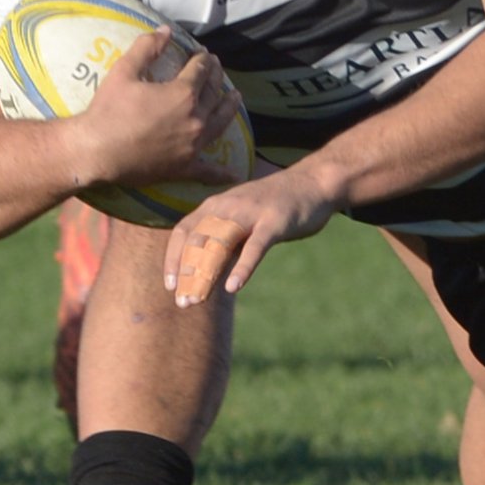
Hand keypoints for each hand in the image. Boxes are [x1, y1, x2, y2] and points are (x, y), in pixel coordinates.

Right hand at [59, 28, 243, 190]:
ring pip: (219, 123)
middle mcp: (195, 118)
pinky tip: (233, 175)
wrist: (94, 151)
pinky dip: (221, 173)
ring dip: (229, 108)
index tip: (203, 53)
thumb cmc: (108, 110)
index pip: (200, 71)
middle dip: (216, 78)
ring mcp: (193, 145)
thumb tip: (167, 30)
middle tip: (217, 69)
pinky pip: (207, 171)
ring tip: (236, 98)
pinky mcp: (184, 167)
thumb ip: (147, 47)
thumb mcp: (124, 72)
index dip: (203, 59)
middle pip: (213, 93)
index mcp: (183, 94)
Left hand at [164, 166, 341, 306]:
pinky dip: (242, 267)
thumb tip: (206, 271)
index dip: (173, 259)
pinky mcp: (275, 222)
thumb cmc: (276, 205)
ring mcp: (252, 213)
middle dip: (186, 273)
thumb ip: (225, 240)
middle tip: (183, 302)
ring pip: (220, 245)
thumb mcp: (243, 218)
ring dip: (205, 274)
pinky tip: (233, 287)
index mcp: (217, 205)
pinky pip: (255, 247)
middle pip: (197, 241)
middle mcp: (228, 206)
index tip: (170, 286)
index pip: (184, 232)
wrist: (314, 182)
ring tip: (198, 300)